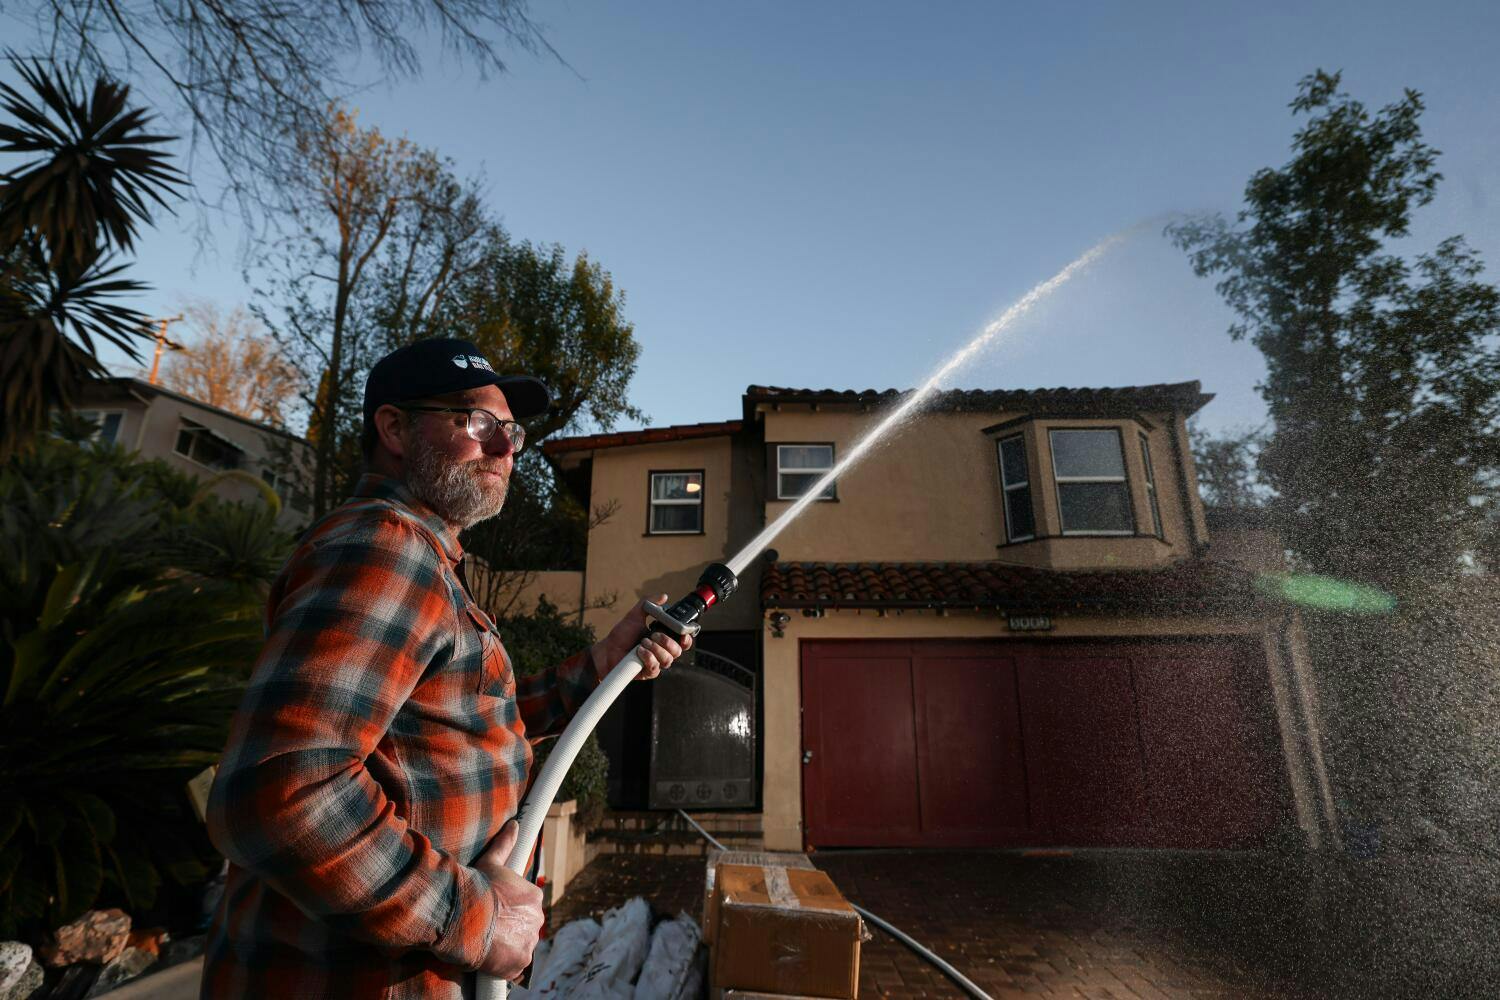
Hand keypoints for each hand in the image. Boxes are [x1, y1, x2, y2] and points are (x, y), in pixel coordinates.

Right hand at [473, 820, 543, 980]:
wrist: (463, 916)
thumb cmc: (475, 888)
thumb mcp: (490, 862)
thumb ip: (504, 844)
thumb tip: (515, 825)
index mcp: (533, 897)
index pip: (526, 907)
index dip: (509, 911)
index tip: (495, 913)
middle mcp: (537, 919)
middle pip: (525, 927)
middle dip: (510, 928)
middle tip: (489, 928)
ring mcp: (529, 942)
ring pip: (520, 946)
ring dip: (507, 946)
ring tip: (487, 941)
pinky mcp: (520, 963)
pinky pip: (515, 967)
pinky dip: (504, 964)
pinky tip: (490, 957)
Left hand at [590, 594, 693, 681]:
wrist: (608, 650)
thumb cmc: (622, 634)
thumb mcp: (635, 615)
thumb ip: (649, 603)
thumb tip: (664, 596)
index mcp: (664, 639)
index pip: (683, 641)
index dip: (686, 639)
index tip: (682, 634)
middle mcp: (663, 651)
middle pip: (678, 651)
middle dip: (667, 641)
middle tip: (654, 635)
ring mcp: (657, 663)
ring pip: (668, 660)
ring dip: (656, 649)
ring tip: (642, 643)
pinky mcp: (649, 672)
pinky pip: (656, 668)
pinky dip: (648, 658)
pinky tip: (639, 651)